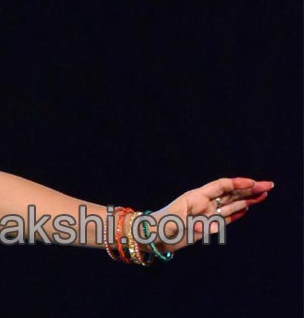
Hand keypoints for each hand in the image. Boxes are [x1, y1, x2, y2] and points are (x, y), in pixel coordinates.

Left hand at [149, 177, 271, 252]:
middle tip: (269, 185)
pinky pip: (224, 217)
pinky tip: (247, 209)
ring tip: (264, 194)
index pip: (221, 186)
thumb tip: (209, 227)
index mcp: (196, 197)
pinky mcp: (205, 225)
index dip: (238, 184)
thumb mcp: (174, 224)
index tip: (254, 183)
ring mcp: (205, 214)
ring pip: (230, 204)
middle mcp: (203, 203)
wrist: (151, 237)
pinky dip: (236, 213)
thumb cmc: (160, 227)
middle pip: (230, 193)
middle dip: (249, 189)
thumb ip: (192, 225)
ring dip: (247, 200)